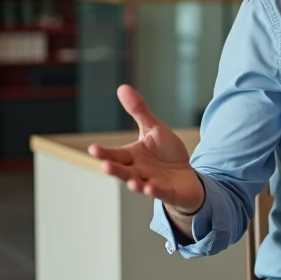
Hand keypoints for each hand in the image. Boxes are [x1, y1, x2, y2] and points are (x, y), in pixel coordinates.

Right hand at [87, 84, 204, 212]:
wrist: (187, 175)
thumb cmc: (166, 153)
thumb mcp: (154, 129)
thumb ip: (138, 112)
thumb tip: (122, 87)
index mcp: (132, 156)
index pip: (115, 154)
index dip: (104, 153)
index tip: (93, 149)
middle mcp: (138, 171)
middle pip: (123, 171)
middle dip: (114, 169)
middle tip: (104, 166)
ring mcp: (151, 183)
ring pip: (139, 184)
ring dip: (134, 184)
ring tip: (131, 183)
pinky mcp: (167, 192)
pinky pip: (159, 192)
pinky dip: (154, 191)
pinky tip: (150, 188)